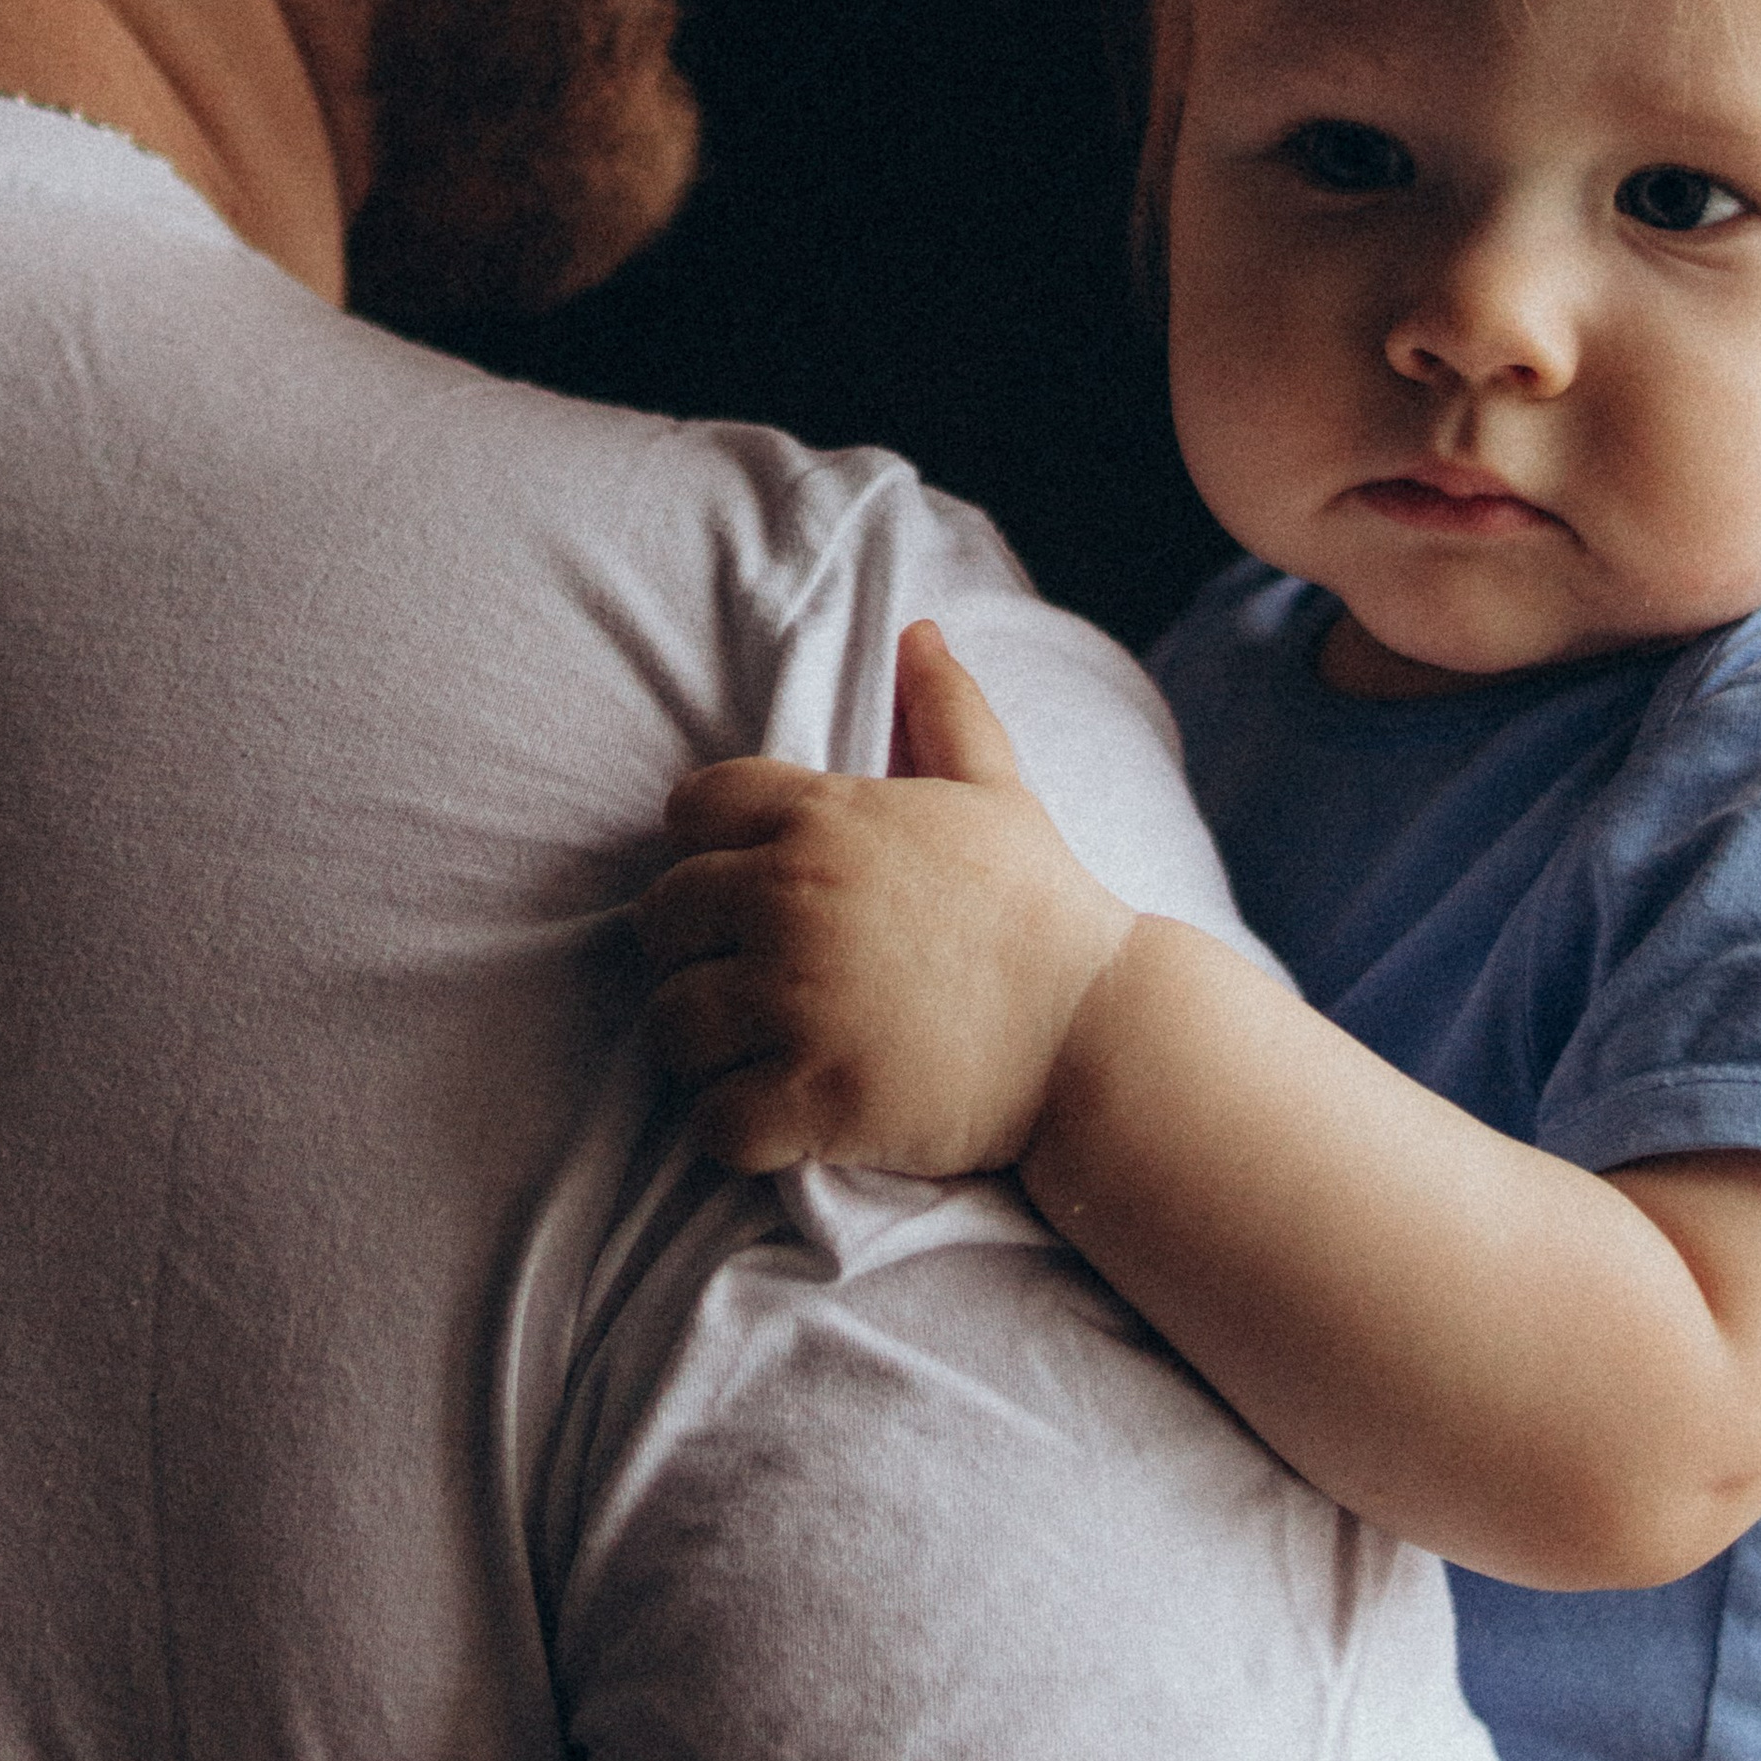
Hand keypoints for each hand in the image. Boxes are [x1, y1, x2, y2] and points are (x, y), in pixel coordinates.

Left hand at [635, 622, 1139, 1175]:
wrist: (1098, 1031)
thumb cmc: (1043, 909)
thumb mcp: (996, 792)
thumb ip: (946, 709)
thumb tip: (919, 631)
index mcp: (823, 819)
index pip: (690, 810)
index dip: (708, 850)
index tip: (748, 890)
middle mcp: (791, 900)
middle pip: (662, 919)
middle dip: (694, 952)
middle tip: (750, 982)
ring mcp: (797, 1001)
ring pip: (672, 1024)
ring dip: (707, 1045)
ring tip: (760, 1052)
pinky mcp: (814, 1097)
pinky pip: (713, 1122)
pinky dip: (735, 1128)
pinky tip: (781, 1118)